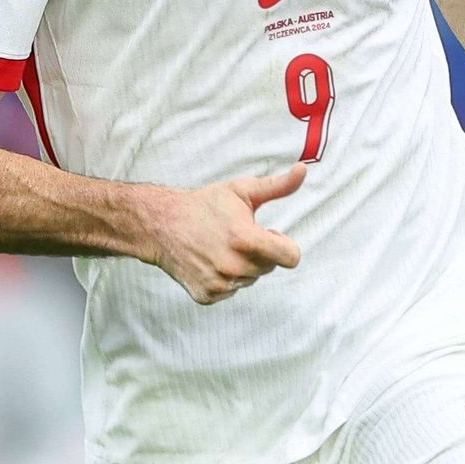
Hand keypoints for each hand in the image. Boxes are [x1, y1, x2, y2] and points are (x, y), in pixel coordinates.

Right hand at [150, 163, 305, 304]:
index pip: (291, 258)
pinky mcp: (207, 296)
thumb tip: (303, 169)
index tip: (270, 234)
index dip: (284, 244)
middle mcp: (233, 267)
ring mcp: (219, 284)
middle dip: (261, 252)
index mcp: (245, 240)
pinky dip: (226, 277)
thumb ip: (277, 186)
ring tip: (222, 246)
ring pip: (251, 279)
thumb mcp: (242, 190)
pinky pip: (232, 290)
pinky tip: (211, 259)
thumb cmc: (206, 204)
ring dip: (244, 265)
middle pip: (270, 267)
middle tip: (238, 235)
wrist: (162, 224)